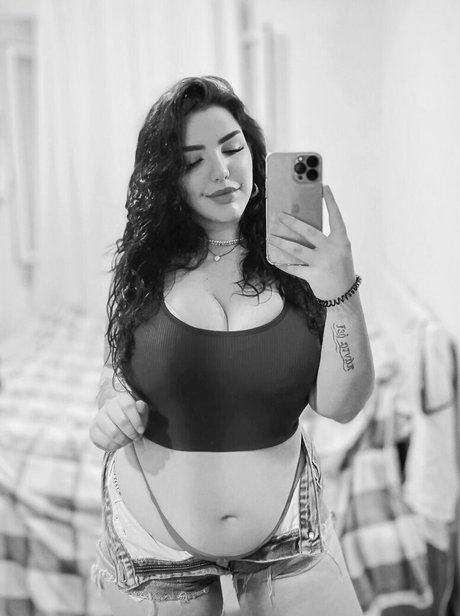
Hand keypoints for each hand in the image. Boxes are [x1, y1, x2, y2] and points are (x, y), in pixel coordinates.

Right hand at [89, 392, 148, 450]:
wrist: (118, 425)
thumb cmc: (132, 418)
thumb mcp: (141, 413)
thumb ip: (142, 409)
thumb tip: (140, 405)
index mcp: (121, 399)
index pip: (128, 405)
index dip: (136, 420)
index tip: (141, 430)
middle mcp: (108, 406)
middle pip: (122, 420)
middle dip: (132, 432)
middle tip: (135, 437)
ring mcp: (99, 418)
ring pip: (113, 433)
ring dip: (124, 440)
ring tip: (128, 440)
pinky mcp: (93, 430)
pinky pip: (105, 442)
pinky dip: (115, 446)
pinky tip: (119, 443)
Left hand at [268, 185, 355, 299]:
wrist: (344, 294)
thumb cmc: (340, 269)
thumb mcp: (339, 251)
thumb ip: (326, 240)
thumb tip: (303, 228)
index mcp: (341, 241)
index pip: (336, 217)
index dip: (331, 202)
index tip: (325, 188)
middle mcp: (332, 250)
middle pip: (308, 232)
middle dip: (291, 222)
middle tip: (279, 216)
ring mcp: (322, 263)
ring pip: (296, 249)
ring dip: (281, 243)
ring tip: (270, 237)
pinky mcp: (313, 275)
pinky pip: (294, 267)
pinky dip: (283, 264)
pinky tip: (275, 260)